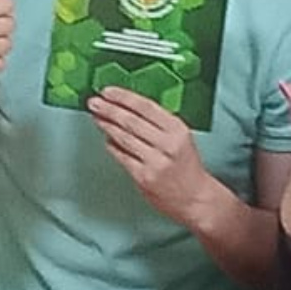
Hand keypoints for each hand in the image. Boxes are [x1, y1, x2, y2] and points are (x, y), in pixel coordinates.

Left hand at [89, 87, 220, 226]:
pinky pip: (122, 157)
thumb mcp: (181, 138)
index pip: (146, 107)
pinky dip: (112, 146)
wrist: (196, 199)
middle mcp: (167, 144)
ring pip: (124, 138)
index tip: (108, 91)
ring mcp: (155, 162)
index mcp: (178, 129)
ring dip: (106, 126)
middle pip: (132, 121)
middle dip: (109, 110)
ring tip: (96, 117)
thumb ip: (160, 124)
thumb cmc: (187, 167)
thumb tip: (128, 109)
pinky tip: (106, 139)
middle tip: (94, 102)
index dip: (124, 97)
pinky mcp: (144, 178)